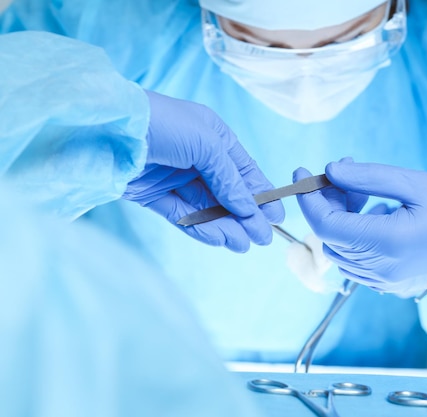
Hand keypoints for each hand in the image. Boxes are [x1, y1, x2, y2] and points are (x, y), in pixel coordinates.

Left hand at [123, 91, 283, 251]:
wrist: (108, 127)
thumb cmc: (164, 124)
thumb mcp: (207, 145)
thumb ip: (230, 179)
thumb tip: (250, 209)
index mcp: (213, 137)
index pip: (243, 170)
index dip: (261, 194)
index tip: (276, 217)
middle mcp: (196, 157)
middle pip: (227, 193)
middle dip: (246, 216)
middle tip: (263, 239)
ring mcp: (174, 177)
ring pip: (207, 208)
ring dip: (227, 226)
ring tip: (244, 245)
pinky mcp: (153, 195)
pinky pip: (183, 215)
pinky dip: (201, 228)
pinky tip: (220, 239)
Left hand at [294, 160, 426, 295]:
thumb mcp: (417, 183)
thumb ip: (369, 177)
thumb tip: (330, 169)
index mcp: (385, 244)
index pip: (325, 224)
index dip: (308, 198)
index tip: (302, 171)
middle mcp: (380, 269)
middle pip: (329, 237)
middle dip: (327, 203)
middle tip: (347, 175)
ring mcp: (386, 282)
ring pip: (340, 251)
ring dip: (340, 220)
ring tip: (365, 194)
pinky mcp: (394, 284)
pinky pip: (357, 263)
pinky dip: (354, 237)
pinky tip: (377, 216)